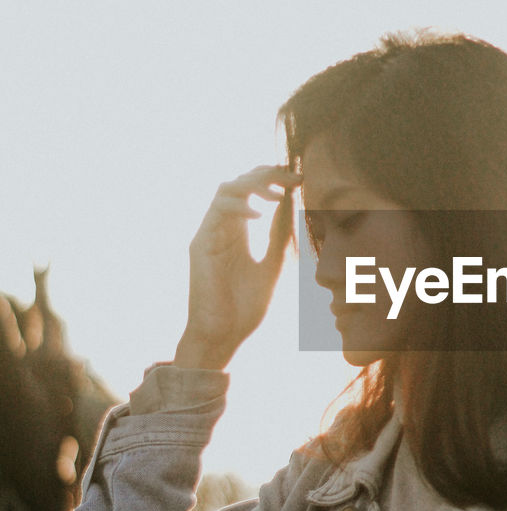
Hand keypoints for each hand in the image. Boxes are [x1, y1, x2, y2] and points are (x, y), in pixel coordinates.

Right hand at [174, 165, 301, 369]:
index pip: (253, 191)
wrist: (225, 336)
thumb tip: (293, 205)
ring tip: (276, 194)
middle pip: (239, 182)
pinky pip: (216, 213)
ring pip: (225, 189)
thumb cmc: (246, 307)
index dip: (275, 179)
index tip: (301, 178)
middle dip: (266, 174)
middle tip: (292, 178)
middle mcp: (222, 228)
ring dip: (252, 185)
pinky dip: (239, 209)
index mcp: (238, 232)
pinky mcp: (200, 245)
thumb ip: (280, 236)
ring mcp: (210, 234)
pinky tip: (259, 217)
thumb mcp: (273, 265)